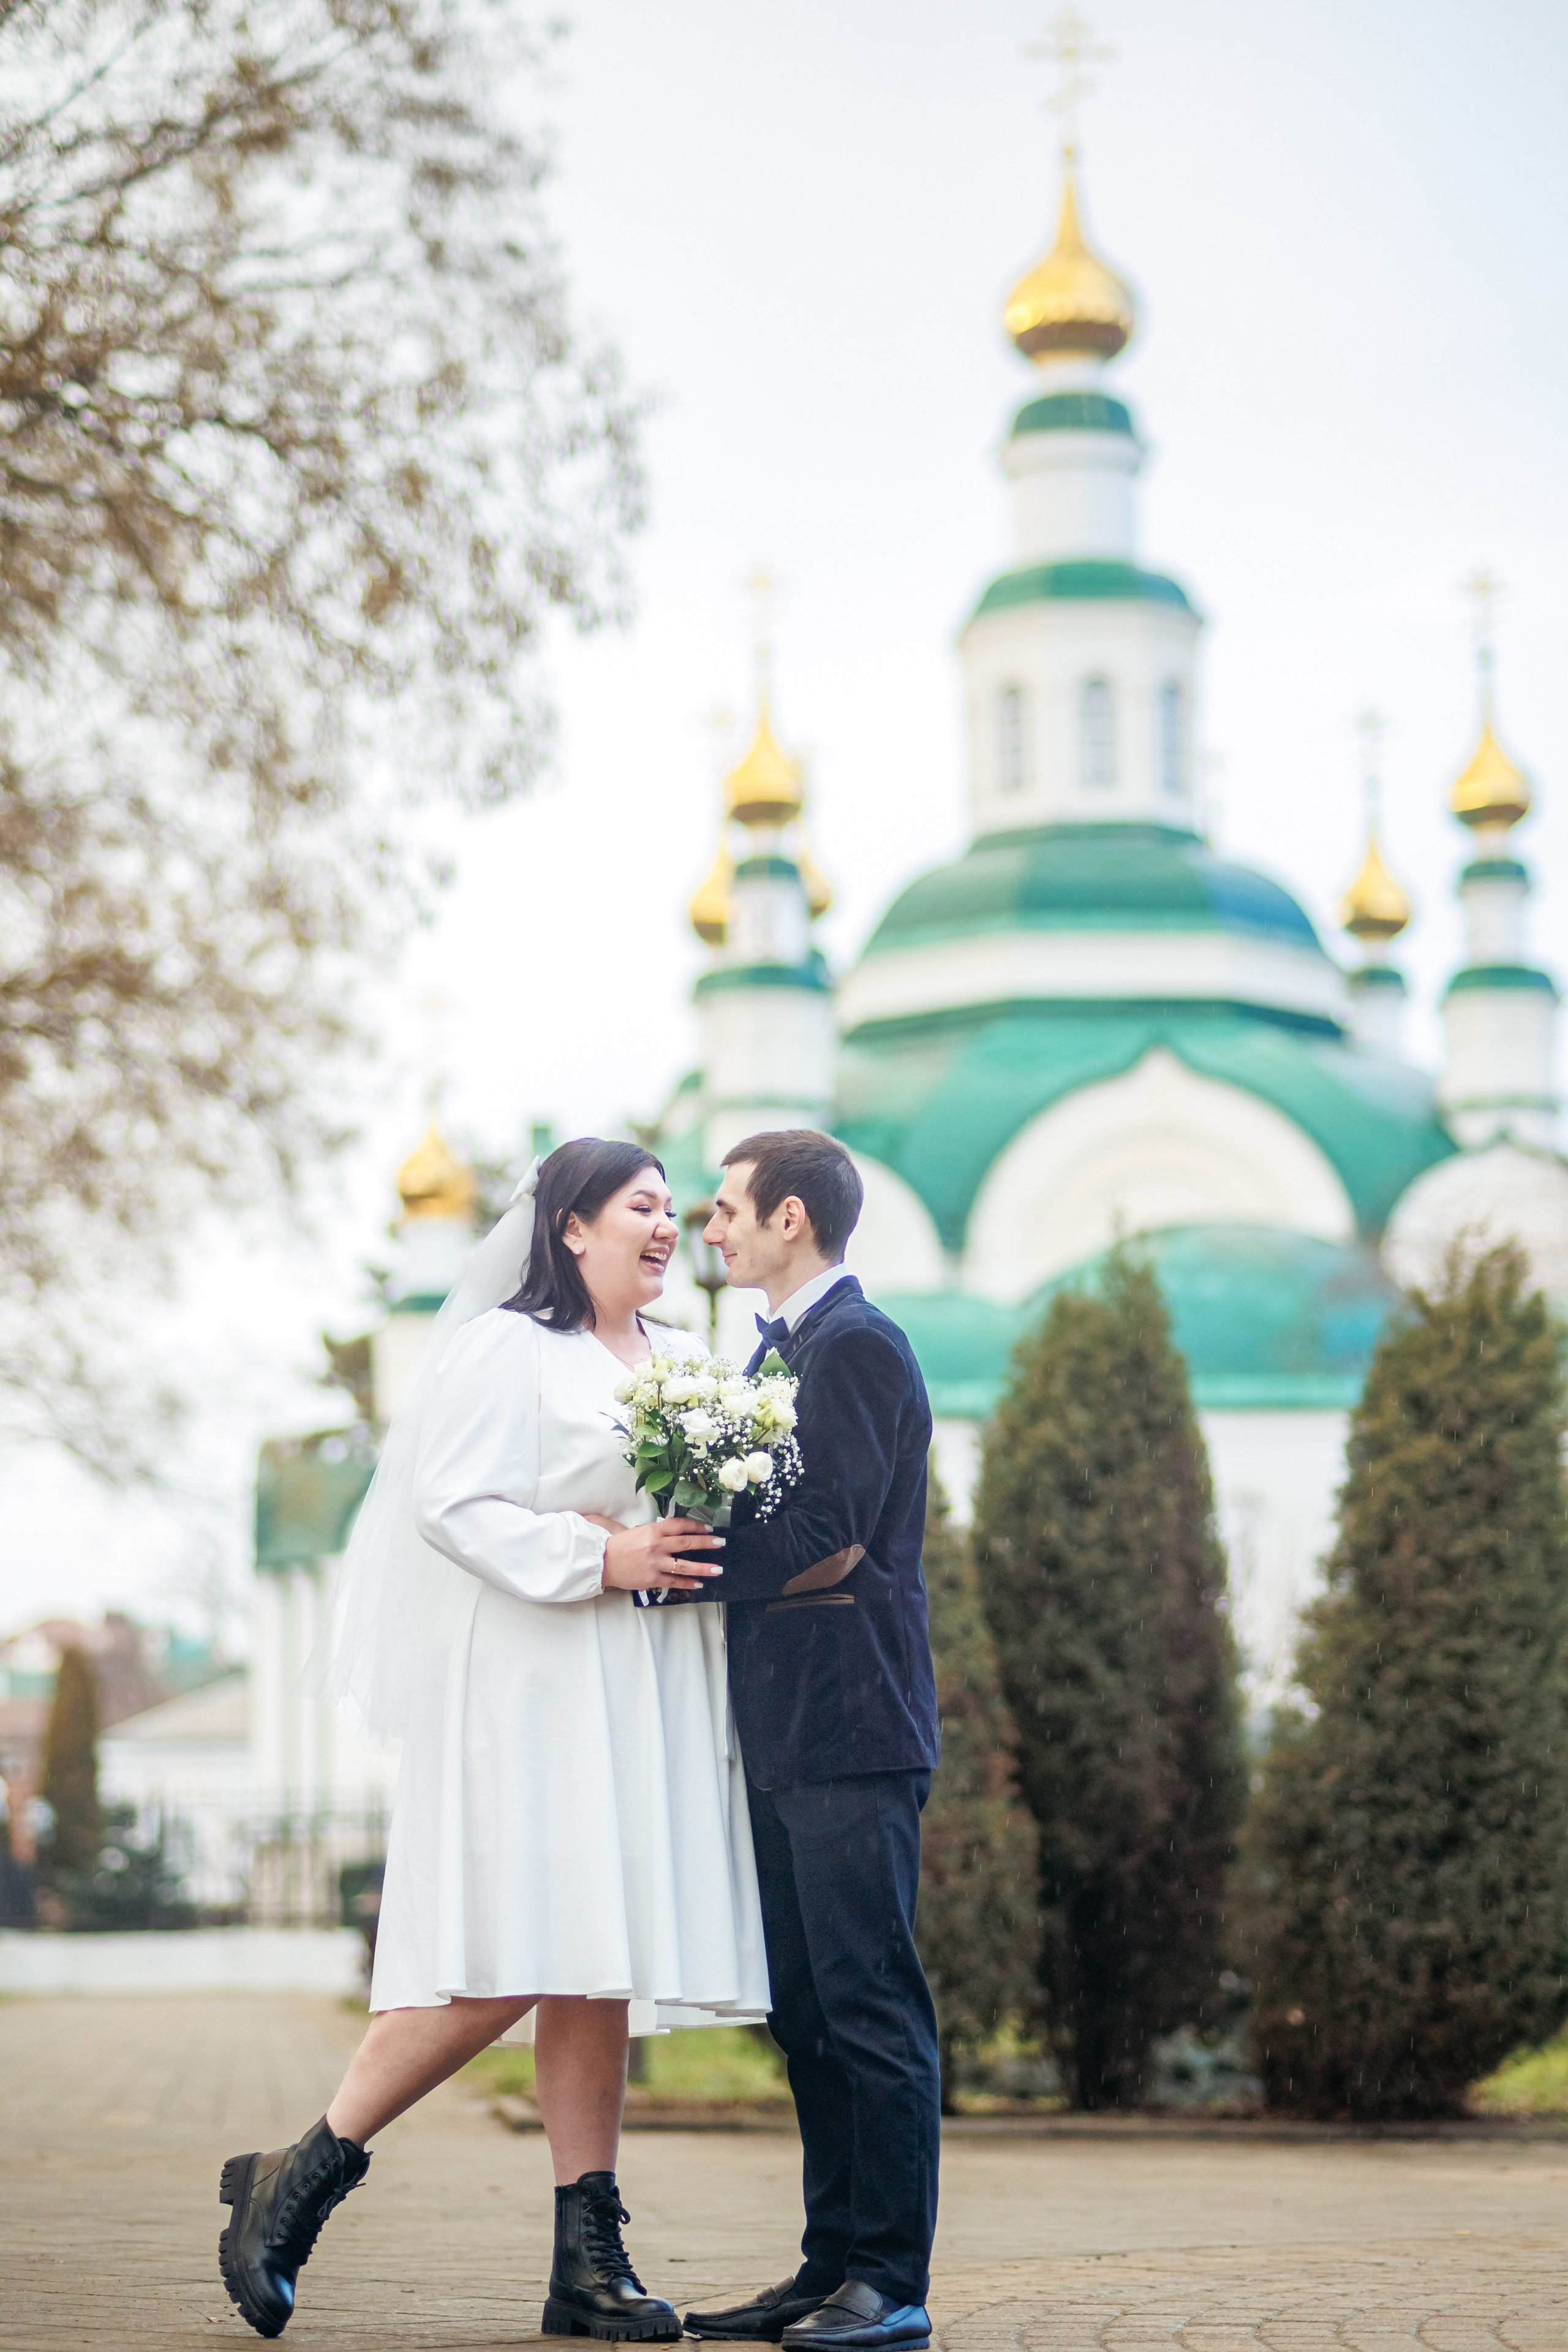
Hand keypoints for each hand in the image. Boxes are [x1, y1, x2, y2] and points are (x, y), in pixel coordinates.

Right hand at [592, 1516, 724, 1593]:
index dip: (696, 1526)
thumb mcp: (639, 1530)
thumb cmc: (619, 1545)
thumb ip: (657, 1529)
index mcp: (653, 1530)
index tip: (709, 1528)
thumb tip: (675, 1528)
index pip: (680, 1525)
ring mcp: (655, 1563)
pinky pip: (674, 1582)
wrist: (602, 1562)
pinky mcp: (652, 1579)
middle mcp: (657, 1545)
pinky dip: (688, 1583)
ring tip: (718, 1569)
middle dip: (707, 1543)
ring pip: (685, 1565)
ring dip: (704, 1567)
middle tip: (721, 1542)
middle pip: (687, 1543)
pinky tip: (699, 1584)